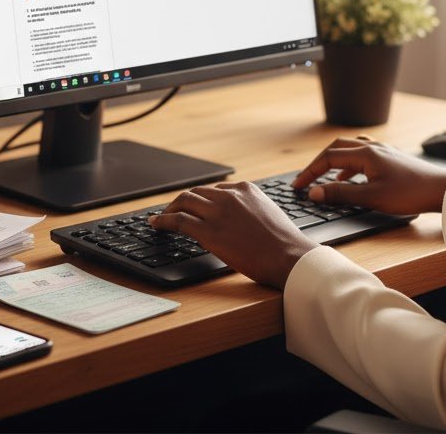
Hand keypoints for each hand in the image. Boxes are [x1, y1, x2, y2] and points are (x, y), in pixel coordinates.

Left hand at [149, 181, 317, 288]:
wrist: (289, 256)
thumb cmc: (284, 243)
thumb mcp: (268, 214)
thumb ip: (250, 210)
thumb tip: (238, 219)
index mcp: (246, 189)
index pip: (214, 189)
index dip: (200, 198)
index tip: (194, 205)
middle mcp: (230, 196)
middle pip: (196, 192)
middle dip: (181, 201)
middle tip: (172, 210)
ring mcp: (218, 211)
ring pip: (183, 201)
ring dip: (169, 209)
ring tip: (161, 217)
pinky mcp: (209, 230)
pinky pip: (178, 220)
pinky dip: (163, 220)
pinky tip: (156, 224)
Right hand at [292, 137, 445, 215]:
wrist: (442, 190)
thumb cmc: (410, 194)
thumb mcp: (371, 197)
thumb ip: (341, 194)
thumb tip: (315, 192)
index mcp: (365, 154)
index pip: (328, 158)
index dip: (310, 172)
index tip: (298, 186)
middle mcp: (373, 148)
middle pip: (337, 148)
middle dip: (319, 163)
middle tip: (307, 179)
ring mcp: (383, 151)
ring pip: (350, 150)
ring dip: (334, 162)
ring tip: (326, 179)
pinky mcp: (391, 159)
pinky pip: (362, 156)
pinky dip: (350, 165)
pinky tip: (351, 179)